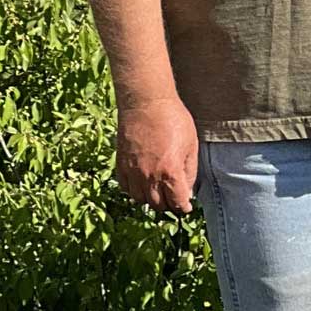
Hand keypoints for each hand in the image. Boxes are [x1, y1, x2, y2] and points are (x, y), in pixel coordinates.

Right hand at [115, 97, 197, 212]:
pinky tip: (143, 184)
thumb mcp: (191, 145)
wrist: (146, 104)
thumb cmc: (173, 120)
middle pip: (158, 205)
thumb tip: (188, 189)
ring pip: (140, 199)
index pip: (176, 202)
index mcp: (170, 172)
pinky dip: (134, 191)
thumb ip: (190, 170)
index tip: (185, 207)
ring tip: (159, 192)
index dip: (183, 207)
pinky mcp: (120, 165)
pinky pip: (125, 188)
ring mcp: (132, 172)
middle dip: (168, 204)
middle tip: (174, 199)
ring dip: (151, 199)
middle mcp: (149, 176)